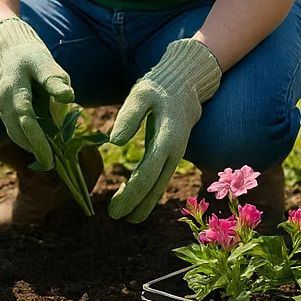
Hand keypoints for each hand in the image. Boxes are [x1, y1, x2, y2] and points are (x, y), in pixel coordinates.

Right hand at [0, 18, 73, 168]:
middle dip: (34, 149)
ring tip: (49, 158)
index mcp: (14, 88)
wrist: (9, 50)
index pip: (25, 119)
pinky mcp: (4, 111)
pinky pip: (14, 129)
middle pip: (17, 131)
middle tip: (53, 164)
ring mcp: (1, 107)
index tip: (50, 158)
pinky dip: (26, 139)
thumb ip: (55, 80)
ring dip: (30, 146)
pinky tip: (41, 145)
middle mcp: (3, 101)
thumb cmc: (31, 56)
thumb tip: (69, 97)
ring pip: (14, 133)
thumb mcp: (45, 62)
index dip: (38, 141)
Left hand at [107, 38, 221, 222]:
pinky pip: (160, 176)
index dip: (131, 193)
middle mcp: (175, 150)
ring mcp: (176, 153)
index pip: (148, 172)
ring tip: (127, 218)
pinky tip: (136, 200)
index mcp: (168, 137)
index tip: (114, 208)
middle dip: (136, 203)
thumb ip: (129, 116)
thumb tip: (114, 142)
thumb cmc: (159, 86)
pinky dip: (149, 190)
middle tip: (116, 217)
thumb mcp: (141, 94)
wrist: (186, 82)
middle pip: (155, 183)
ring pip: (160, 183)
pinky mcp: (172, 153)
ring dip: (144, 201)